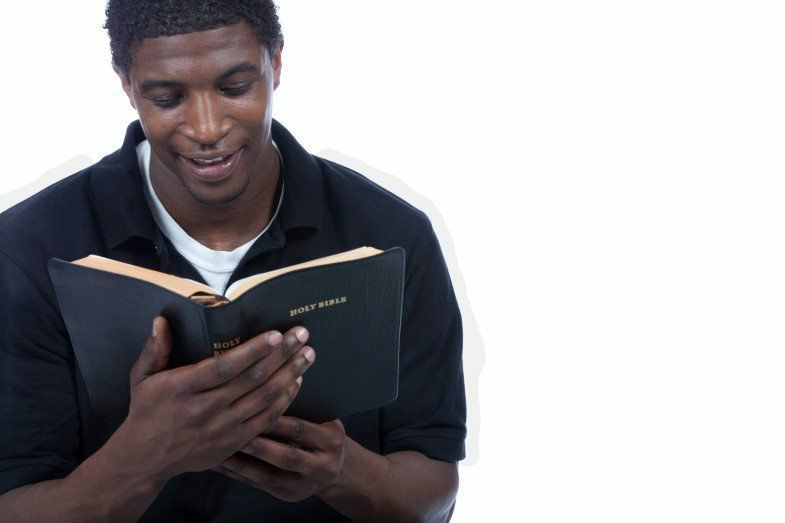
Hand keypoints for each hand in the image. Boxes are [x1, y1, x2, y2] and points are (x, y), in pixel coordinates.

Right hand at [113, 316, 314, 481]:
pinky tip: (296, 382)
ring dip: (290, 375)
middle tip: (302, 335)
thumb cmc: (147, 410)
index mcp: (182, 388)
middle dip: (282, 355)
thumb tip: (161, 320)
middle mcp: (204, 409)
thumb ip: (155, 349)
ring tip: (307, 355)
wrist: (145, 459)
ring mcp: (221, 429)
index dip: (253, 351)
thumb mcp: (142, 377)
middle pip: (252, 380)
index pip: (225, 367)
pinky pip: (265, 420)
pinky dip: (284, 401)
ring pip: (264, 399)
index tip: (276, 335)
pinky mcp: (232, 443)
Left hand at [216, 417, 345, 501]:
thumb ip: (304, 409)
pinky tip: (222, 464)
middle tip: (233, 433)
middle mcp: (322, 467)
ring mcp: (305, 486)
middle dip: (259, 446)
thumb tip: (270, 386)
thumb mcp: (325, 419)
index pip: (300, 429)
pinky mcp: (288, 496)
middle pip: (287, 456)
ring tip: (220, 450)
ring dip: (242, 464)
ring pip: (269, 476)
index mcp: (332, 442)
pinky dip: (239, 475)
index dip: (276, 420)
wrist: (337, 469)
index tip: (251, 408)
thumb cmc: (323, 432)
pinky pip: (260, 486)